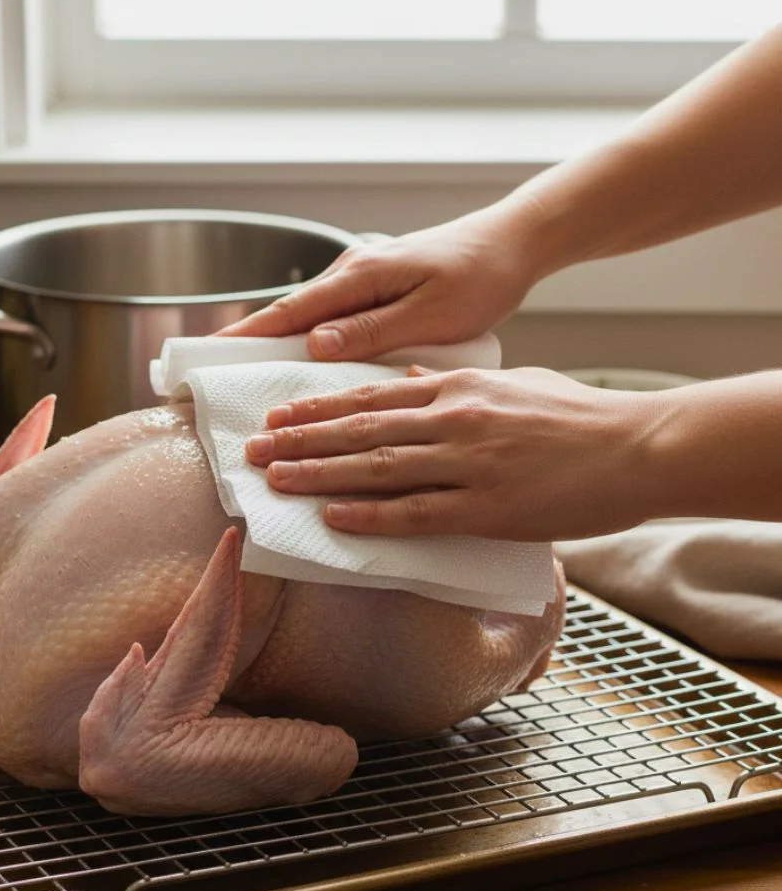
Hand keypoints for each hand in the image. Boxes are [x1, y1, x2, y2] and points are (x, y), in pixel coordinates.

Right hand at [217, 199, 543, 360]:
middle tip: (216, 378)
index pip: (289, 312)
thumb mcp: (431, 312)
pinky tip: (307, 362)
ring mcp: (363, 279)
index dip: (248, 337)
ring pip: (310, 317)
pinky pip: (333, 316)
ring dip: (281, 345)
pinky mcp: (377, 288)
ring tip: (251, 379)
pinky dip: (312, 339)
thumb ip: (372, 330)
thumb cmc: (481, 276)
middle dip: (251, 344)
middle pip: (290, 314)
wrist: (513, 243)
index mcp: (360, 277)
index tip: (208, 358)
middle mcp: (353, 273)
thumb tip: (315, 346)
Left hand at [244, 367, 666, 541]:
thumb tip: (413, 373)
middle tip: (252, 451)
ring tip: (274, 481)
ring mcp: (468, 464)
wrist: (637, 446)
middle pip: (359, 431)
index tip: (277, 417)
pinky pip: (416, 514)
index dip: (317, 409)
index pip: (370, 397)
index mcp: (457, 387)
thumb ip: (456, 380)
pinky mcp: (488, 509)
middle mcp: (452, 419)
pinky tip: (332, 517)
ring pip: (376, 469)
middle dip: (299, 441)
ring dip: (318, 475)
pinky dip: (370, 515)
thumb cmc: (576, 415)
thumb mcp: (511, 381)